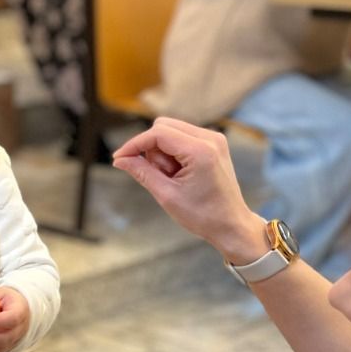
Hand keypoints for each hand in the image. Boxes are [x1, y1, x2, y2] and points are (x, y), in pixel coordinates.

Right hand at [113, 118, 268, 262]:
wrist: (231, 225)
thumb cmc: (203, 215)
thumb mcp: (166, 195)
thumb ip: (142, 172)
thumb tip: (120, 160)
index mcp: (200, 151)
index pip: (158, 133)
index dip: (134, 144)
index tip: (119, 158)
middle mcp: (210, 138)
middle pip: (164, 126)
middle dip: (151, 149)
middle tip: (158, 176)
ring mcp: (214, 139)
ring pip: (172, 131)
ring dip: (162, 152)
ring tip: (172, 178)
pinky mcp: (214, 143)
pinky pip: (182, 137)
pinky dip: (173, 152)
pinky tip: (179, 173)